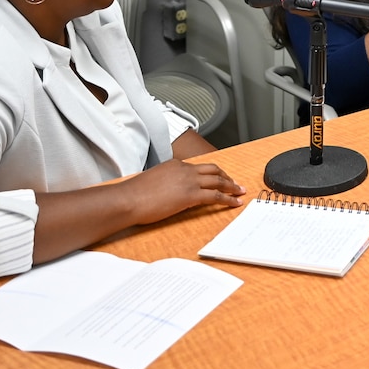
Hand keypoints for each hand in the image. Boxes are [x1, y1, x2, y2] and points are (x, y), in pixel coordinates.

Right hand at [122, 159, 245, 224]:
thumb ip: (165, 183)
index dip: (211, 173)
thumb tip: (170, 192)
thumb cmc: (134, 194)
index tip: (218, 178)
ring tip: (240, 192)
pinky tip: (234, 203)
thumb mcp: (153, 182)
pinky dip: (228, 199)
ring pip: (218, 181)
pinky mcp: (190, 195)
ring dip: (231, 186)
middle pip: (213, 169)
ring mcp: (188, 181)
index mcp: (175, 165)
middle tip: (235, 183)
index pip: (198, 167)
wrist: (129, 199)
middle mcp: (184, 169)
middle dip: (226, 176)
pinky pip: (215, 196)